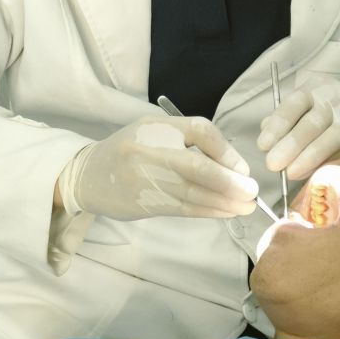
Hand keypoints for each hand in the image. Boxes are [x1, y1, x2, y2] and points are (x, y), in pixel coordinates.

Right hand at [62, 115, 257, 219]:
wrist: (87, 175)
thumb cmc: (131, 151)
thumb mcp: (154, 132)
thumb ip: (188, 141)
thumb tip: (233, 165)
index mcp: (156, 126)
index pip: (200, 130)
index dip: (225, 150)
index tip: (242, 168)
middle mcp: (149, 149)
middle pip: (196, 166)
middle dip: (229, 181)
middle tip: (252, 192)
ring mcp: (144, 177)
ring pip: (191, 191)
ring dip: (223, 202)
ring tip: (246, 206)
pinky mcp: (142, 202)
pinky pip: (181, 207)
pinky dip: (207, 211)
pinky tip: (225, 213)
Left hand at [257, 75, 339, 180]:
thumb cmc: (316, 108)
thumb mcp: (299, 106)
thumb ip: (282, 120)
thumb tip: (267, 140)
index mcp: (314, 87)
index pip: (293, 105)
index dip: (277, 126)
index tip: (263, 146)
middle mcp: (334, 99)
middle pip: (312, 123)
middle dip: (291, 146)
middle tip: (273, 164)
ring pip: (331, 139)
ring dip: (308, 159)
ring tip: (290, 173)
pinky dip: (324, 165)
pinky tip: (309, 174)